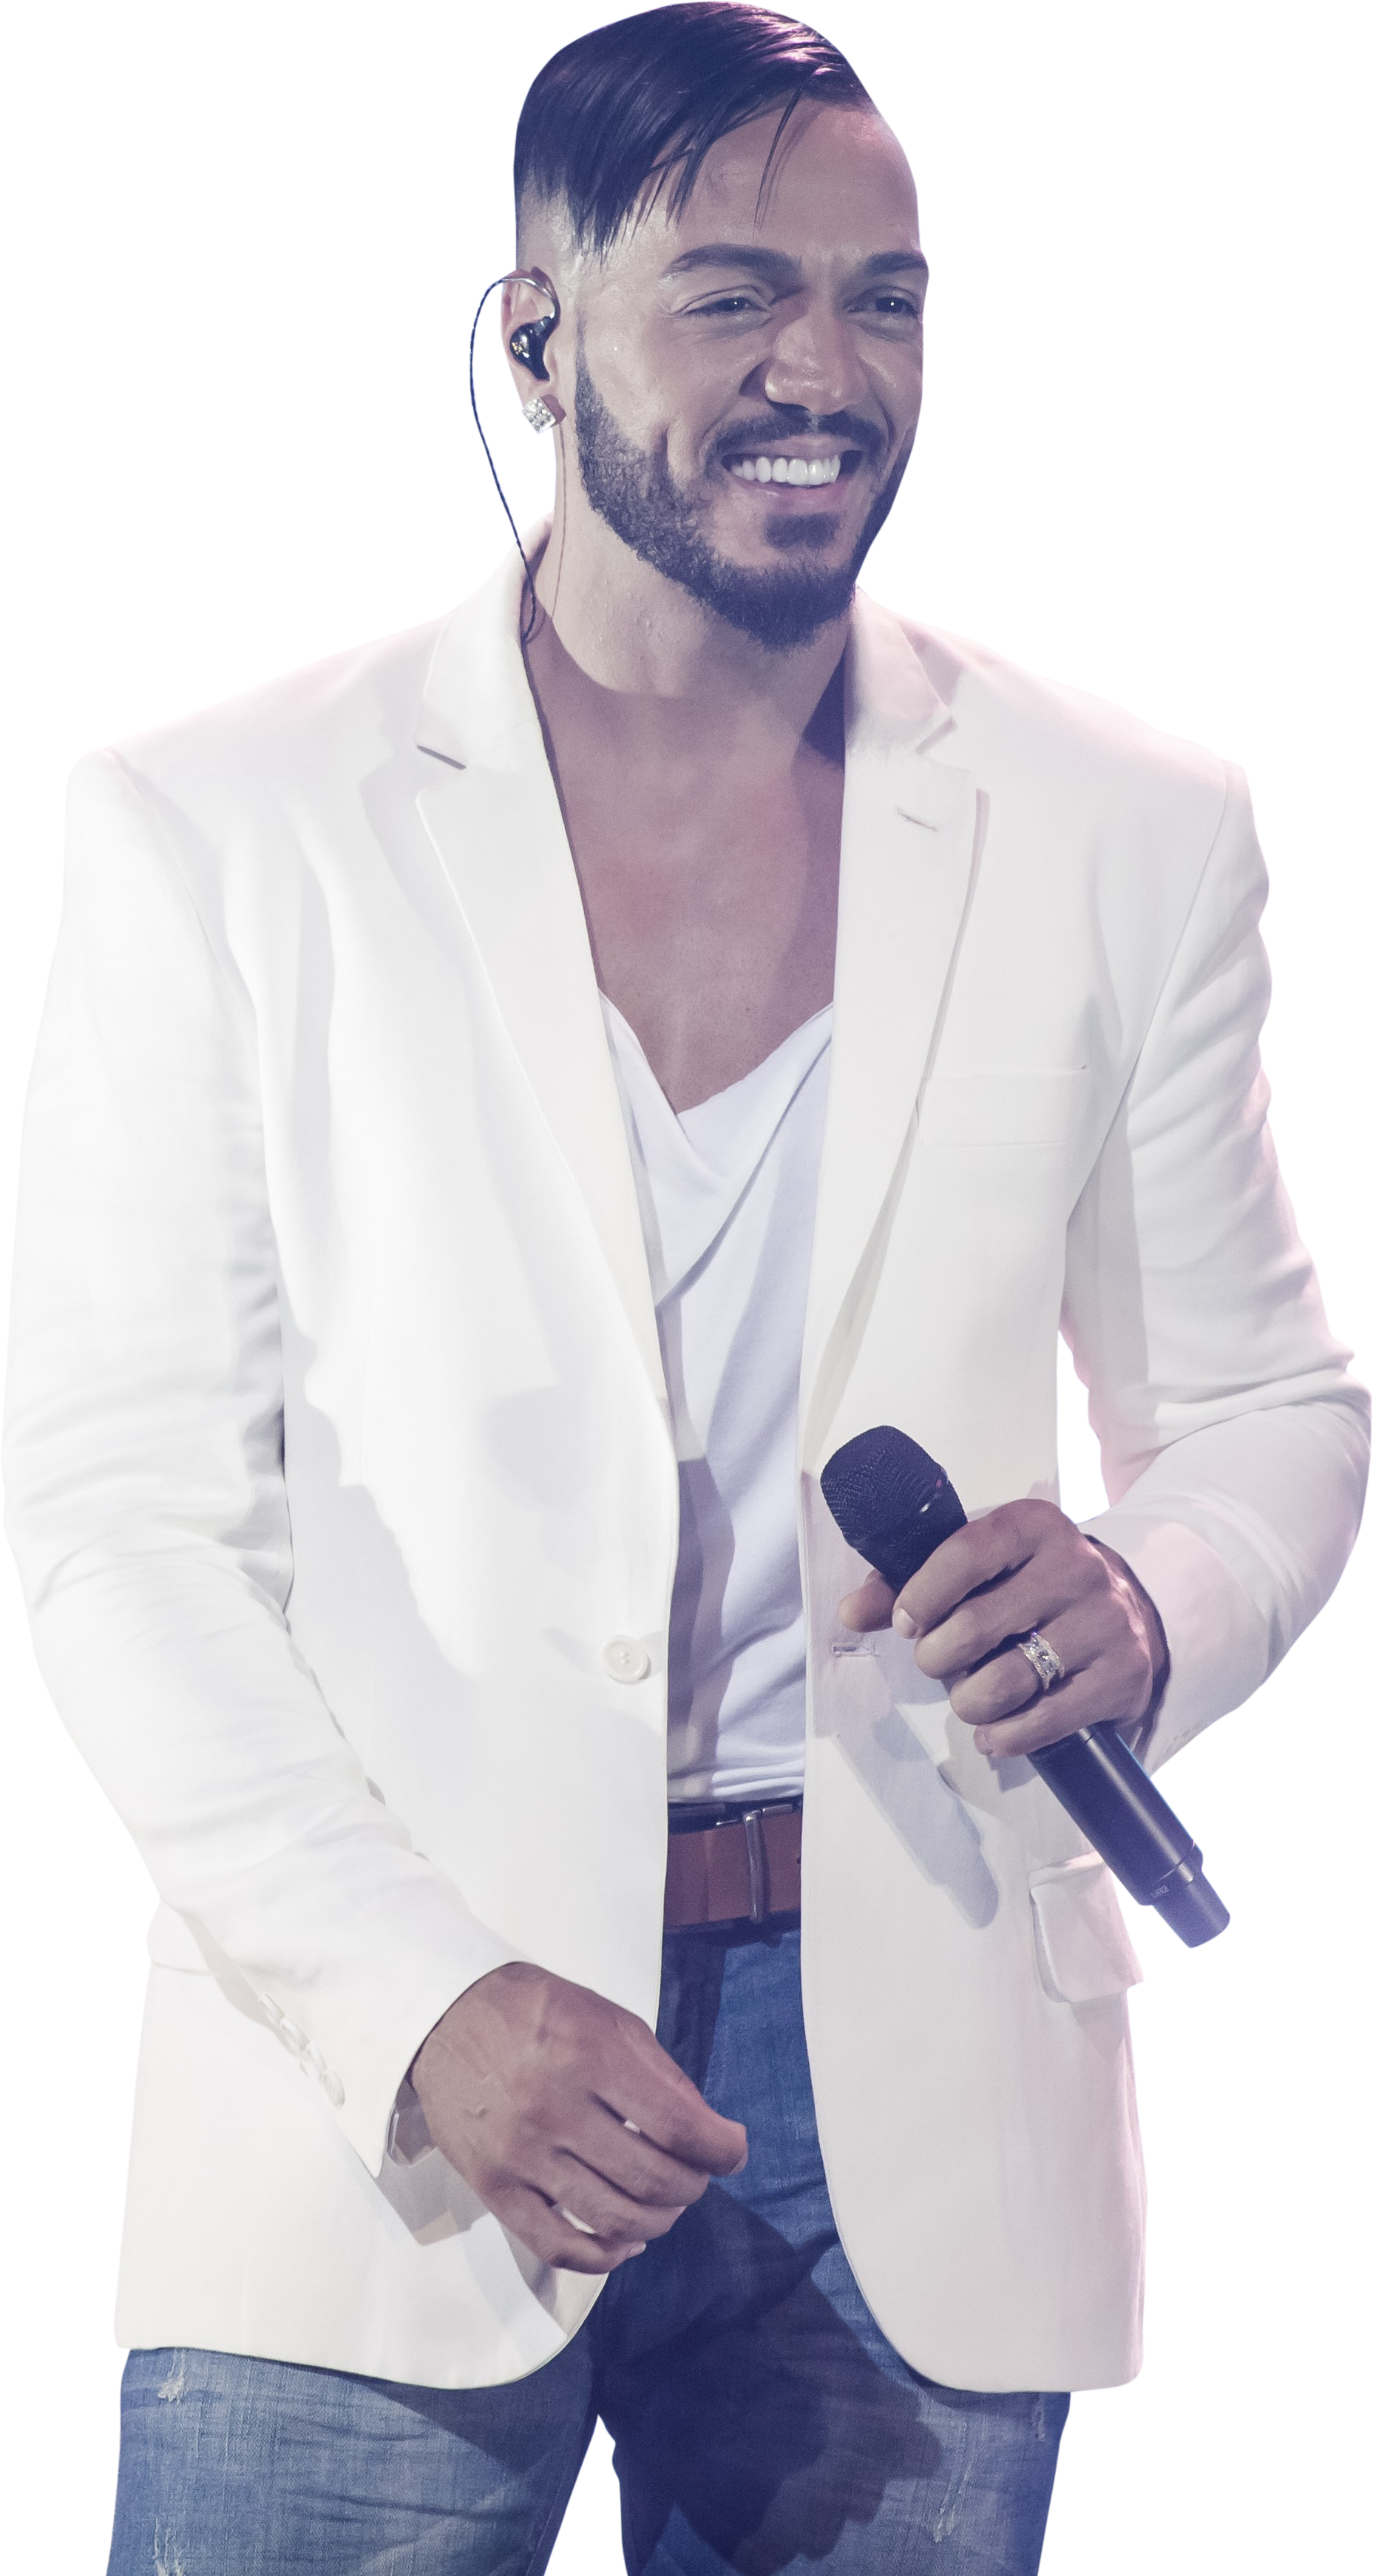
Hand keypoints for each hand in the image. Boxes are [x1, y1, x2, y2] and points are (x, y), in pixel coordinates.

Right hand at [409, 1961, 747, 2275]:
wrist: (443, 2017)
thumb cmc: (536, 2011)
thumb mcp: (607, 2017)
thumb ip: (660, 2073)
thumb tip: (710, 2131)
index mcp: (589, 2054)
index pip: (676, 2123)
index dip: (720, 2148)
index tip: (732, 2151)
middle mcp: (554, 2107)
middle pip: (650, 2178)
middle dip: (692, 2185)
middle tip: (697, 2175)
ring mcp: (520, 2154)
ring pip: (612, 2218)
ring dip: (658, 2221)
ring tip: (666, 2205)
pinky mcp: (493, 2188)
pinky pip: (557, 2246)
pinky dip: (604, 2257)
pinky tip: (626, 2242)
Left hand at [837, 1499, 1167, 1758]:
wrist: (1126, 1614)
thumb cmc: (1028, 1589)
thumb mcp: (978, 1569)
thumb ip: (908, 1585)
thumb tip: (851, 1612)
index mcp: (1034, 1526)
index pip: (965, 1553)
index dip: (922, 1595)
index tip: (906, 1623)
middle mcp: (1078, 1566)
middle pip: (975, 1627)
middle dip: (937, 1658)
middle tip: (938, 1662)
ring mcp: (1106, 1622)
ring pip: (1006, 1682)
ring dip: (968, 1703)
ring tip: (969, 1698)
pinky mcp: (1123, 1676)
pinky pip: (1042, 1722)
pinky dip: (1004, 1737)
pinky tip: (995, 1731)